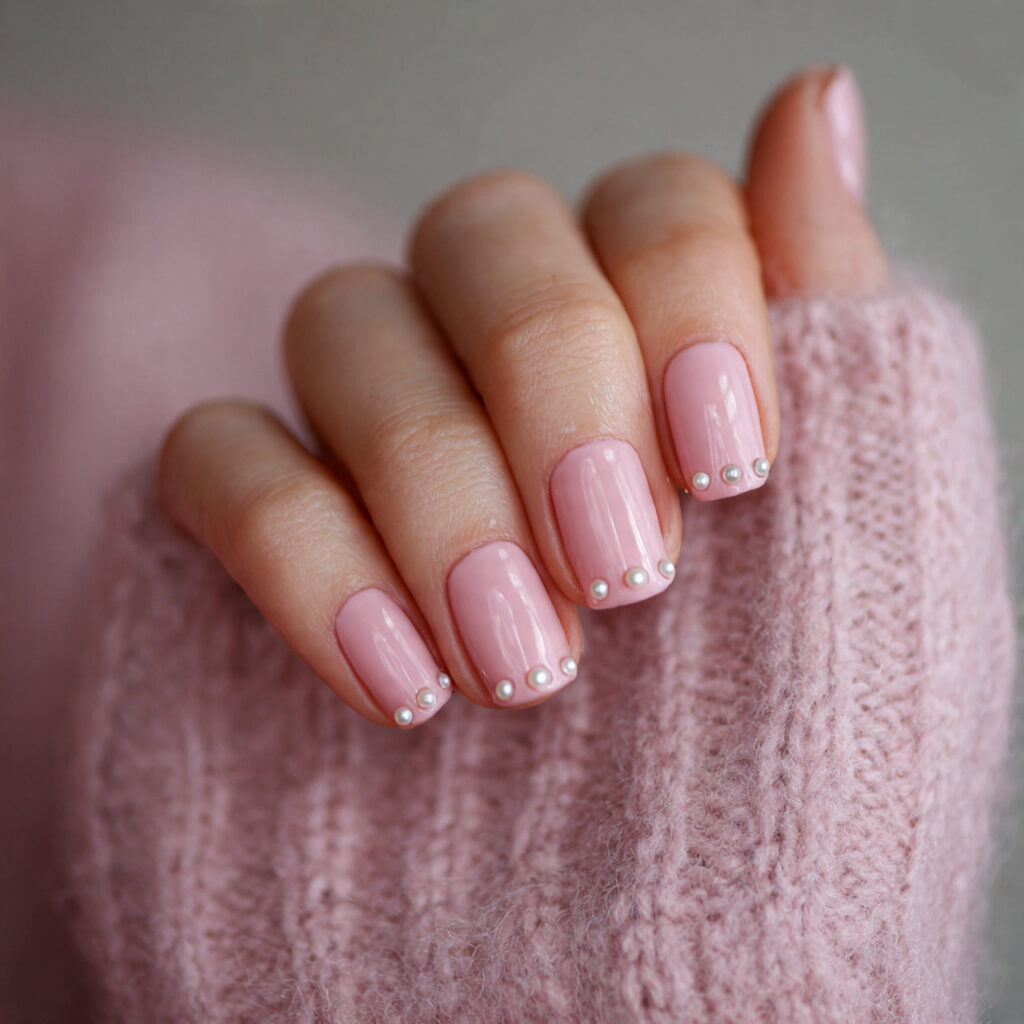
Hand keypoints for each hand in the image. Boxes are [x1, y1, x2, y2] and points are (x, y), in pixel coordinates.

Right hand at [157, 65, 886, 727]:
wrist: (672, 950)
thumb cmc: (795, 763)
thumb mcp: (873, 539)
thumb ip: (836, 317)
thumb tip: (815, 100)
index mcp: (659, 342)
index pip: (648, 204)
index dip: (683, 291)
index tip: (725, 459)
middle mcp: (506, 361)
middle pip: (479, 228)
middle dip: (546, 379)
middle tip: (617, 572)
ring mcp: (375, 430)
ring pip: (340, 322)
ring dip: (431, 479)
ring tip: (516, 657)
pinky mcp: (258, 521)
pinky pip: (215, 457)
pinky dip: (298, 551)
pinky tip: (394, 678)